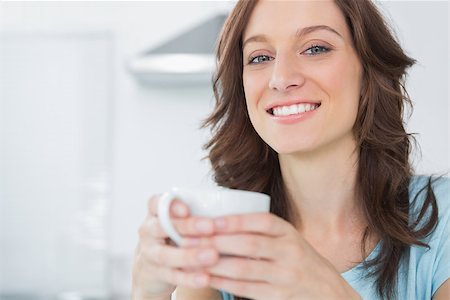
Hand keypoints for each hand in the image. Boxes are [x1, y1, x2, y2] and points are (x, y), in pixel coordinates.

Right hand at [132, 195, 219, 299]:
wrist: (151, 268)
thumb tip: (230, 211)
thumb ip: (195, 215)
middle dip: (187, 226)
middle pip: (162, 226)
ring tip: (212, 256)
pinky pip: (172, 276)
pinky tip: (205, 278)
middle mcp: (148, 231)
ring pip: (166, 255)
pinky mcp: (155, 273)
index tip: (187, 209)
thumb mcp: (178, 222)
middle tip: (210, 227)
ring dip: (190, 255)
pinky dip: (189, 278)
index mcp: (155, 214)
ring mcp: (149, 253)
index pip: (155, 203)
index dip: (170, 205)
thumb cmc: (173, 237)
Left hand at [182, 213, 359, 299]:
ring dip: (215, 264)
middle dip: (217, 241)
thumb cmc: (297, 258)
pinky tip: (207, 277)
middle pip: (249, 244)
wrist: (326, 289)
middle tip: (191, 239)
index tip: (211, 220)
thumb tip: (219, 219)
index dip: (235, 220)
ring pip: (244, 268)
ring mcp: (285, 276)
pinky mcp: (278, 296)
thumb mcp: (286, 237)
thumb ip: (261, 229)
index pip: (262, 221)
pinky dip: (224, 283)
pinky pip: (246, 289)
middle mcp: (289, 252)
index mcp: (288, 232)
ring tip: (192, 258)